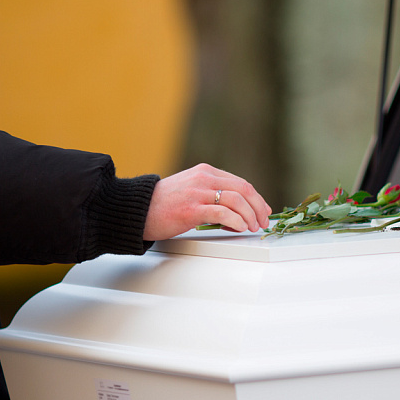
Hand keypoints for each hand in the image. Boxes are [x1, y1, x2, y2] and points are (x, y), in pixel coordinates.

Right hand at [143, 163, 271, 240]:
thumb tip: (238, 212)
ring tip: (252, 227)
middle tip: (263, 222)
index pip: (241, 183)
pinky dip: (236, 220)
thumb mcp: (191, 191)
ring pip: (236, 200)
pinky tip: (240, 227)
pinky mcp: (191, 209)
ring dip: (250, 215)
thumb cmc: (163, 205)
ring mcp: (197, 193)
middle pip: (243, 189)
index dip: (257, 198)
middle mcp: (204, 178)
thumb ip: (212, 195)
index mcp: (205, 172)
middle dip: (258, 207)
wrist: (136, 209)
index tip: (264, 211)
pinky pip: (222, 212)